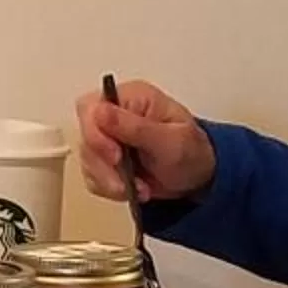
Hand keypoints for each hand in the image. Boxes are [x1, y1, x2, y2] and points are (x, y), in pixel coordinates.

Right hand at [77, 79, 216, 204]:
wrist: (201, 176)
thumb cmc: (193, 151)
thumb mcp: (171, 140)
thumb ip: (135, 126)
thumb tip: (101, 110)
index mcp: (130, 98)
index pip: (91, 107)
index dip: (96, 134)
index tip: (116, 157)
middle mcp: (115, 114)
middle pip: (86, 136)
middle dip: (105, 166)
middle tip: (128, 181)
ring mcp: (109, 137)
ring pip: (87, 159)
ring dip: (110, 181)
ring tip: (139, 188)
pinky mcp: (106, 159)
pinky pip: (93, 176)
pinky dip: (110, 189)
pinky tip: (132, 189)